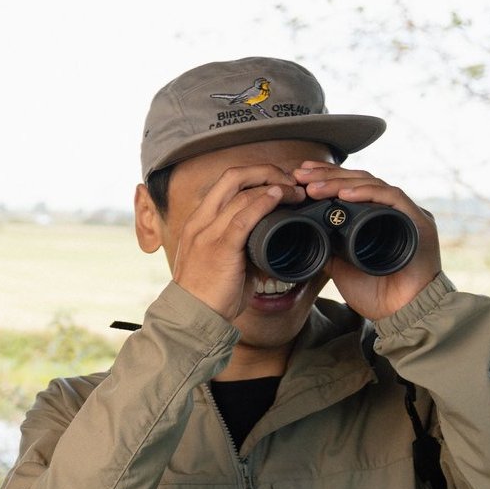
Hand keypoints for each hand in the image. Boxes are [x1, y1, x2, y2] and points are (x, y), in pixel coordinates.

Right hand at [166, 162, 307, 320]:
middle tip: (291, 181)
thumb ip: (241, 245)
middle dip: (266, 171)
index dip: (256, 174)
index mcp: (199, 221)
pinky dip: (263, 203)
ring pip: (242, 193)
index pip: (227, 182)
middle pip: (233, 176)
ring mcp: (207, 233)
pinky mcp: (219, 248)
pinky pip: (242, 217)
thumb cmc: (210, 294)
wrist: (193, 317)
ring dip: (274, 187)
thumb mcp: (221, 260)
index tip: (280, 182)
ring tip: (296, 193)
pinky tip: (278, 197)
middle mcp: (200, 221)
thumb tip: (273, 241)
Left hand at [293, 161, 440, 319]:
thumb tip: (303, 235)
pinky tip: (345, 195)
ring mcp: (406, 213)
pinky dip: (368, 193)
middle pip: (358, 181)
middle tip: (299, 174)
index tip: (299, 175)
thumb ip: (327, 248)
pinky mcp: (418, 220)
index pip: (349, 187)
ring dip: (340, 183)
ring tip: (313, 187)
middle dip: (326, 175)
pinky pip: (392, 198)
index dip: (325, 177)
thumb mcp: (341, 267)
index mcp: (376, 217)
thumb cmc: (377, 294)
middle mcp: (392, 210)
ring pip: (371, 184)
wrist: (402, 315)